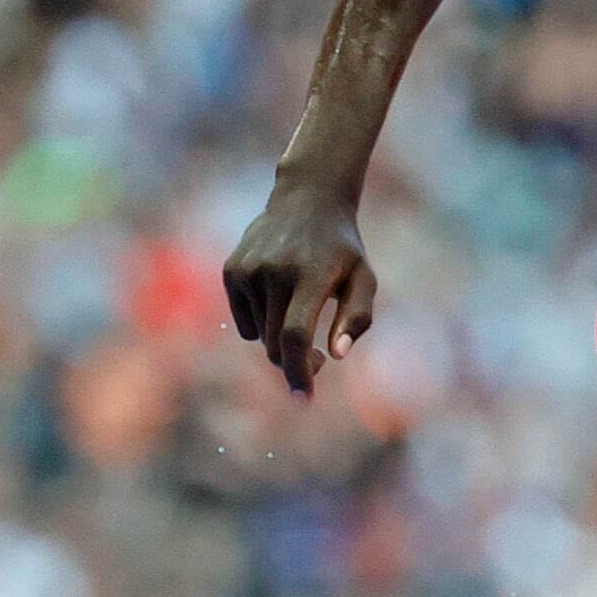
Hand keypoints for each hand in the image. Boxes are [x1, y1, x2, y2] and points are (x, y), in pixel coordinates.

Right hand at [223, 177, 376, 397]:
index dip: (297, 371)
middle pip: (275, 345)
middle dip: (295, 361)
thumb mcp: (363, 278)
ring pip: (260, 336)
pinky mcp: (232, 271)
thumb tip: (336, 354)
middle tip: (319, 356)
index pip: (294, 335)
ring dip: (280, 337)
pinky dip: (262, 322)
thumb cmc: (342, 248)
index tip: (305, 397)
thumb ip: (357, 317)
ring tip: (301, 307)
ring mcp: (248, 270)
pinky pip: (245, 321)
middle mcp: (274, 272)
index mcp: (309, 275)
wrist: (307, 199)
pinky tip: (279, 293)